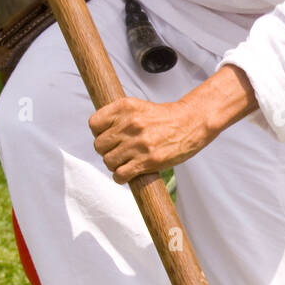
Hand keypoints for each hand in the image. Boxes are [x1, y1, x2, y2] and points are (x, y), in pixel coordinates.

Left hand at [89, 66, 257, 183]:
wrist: (191, 124)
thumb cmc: (165, 118)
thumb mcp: (138, 107)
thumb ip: (118, 117)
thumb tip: (100, 134)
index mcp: (126, 107)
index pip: (94, 124)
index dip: (99, 133)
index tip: (109, 137)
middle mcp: (130, 124)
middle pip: (99, 145)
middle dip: (107, 150)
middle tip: (119, 151)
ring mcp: (139, 143)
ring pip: (108, 161)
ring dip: (114, 165)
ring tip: (126, 162)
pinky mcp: (147, 160)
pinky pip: (120, 174)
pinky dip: (121, 177)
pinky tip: (128, 173)